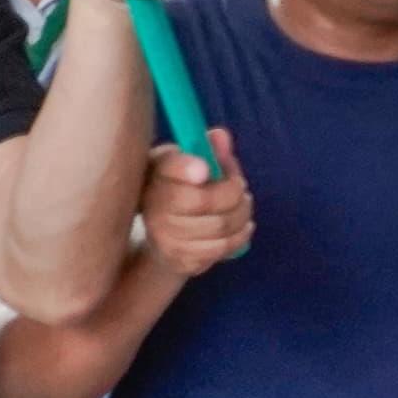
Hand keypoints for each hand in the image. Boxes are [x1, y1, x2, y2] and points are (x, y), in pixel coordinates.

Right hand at [137, 131, 249, 275]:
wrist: (163, 234)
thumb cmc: (180, 188)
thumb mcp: (190, 161)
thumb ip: (207, 149)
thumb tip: (220, 137)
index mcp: (156, 174)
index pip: (170, 168)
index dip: (188, 169)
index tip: (205, 170)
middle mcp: (154, 208)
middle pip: (205, 201)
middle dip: (234, 192)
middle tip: (241, 187)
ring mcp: (166, 238)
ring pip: (220, 226)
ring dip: (242, 214)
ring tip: (243, 205)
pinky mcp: (183, 261)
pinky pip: (222, 248)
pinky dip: (240, 235)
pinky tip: (240, 226)